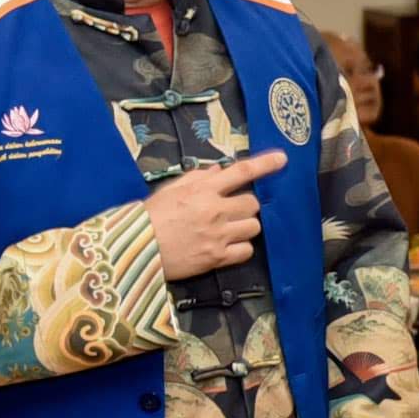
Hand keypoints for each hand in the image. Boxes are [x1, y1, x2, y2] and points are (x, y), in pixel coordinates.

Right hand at [141, 149, 285, 279]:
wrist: (136, 249)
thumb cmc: (149, 216)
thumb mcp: (170, 189)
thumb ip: (196, 178)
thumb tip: (220, 171)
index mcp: (202, 189)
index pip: (240, 172)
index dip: (264, 164)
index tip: (282, 160)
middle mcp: (215, 210)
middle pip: (252, 203)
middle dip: (246, 205)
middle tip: (231, 210)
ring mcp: (218, 235)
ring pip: (254, 226)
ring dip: (245, 226)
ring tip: (228, 229)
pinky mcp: (217, 257)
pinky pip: (246, 250)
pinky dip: (241, 248)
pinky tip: (228, 246)